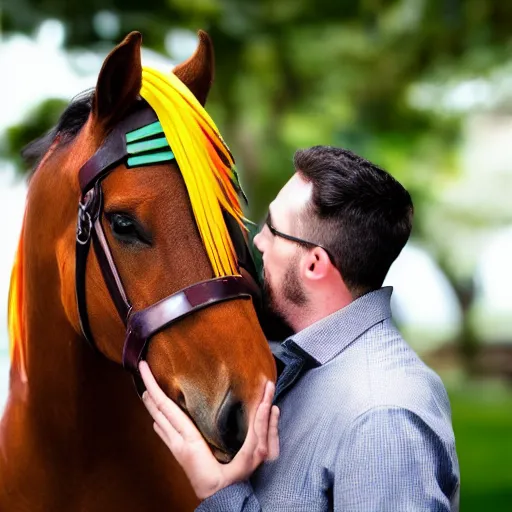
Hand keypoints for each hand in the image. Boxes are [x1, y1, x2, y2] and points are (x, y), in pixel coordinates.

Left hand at [139, 361, 279, 499]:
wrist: (217, 502)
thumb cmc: (231, 480)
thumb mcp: (251, 456)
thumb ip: (261, 431)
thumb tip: (270, 406)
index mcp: (189, 437)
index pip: (165, 405)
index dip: (153, 385)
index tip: (143, 366)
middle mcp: (177, 440)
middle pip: (157, 408)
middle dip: (148, 387)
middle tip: (142, 368)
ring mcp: (175, 447)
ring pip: (157, 419)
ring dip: (151, 402)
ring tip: (146, 387)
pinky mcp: (178, 453)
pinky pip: (163, 431)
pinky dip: (157, 418)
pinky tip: (155, 418)